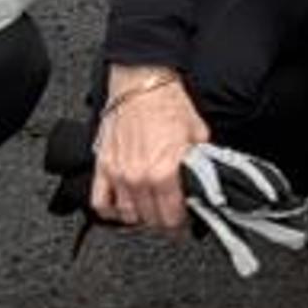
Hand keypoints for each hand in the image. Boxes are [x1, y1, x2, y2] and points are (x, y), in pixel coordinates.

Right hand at [94, 70, 209, 233]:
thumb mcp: (198, 134)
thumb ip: (201, 163)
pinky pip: (101, 203)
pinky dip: (112, 210)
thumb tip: (206, 181)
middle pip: (151, 220)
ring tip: (152, 208)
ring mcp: (118, 174)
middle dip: (164, 221)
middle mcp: (139, 177)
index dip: (182, 224)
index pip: (173, 217)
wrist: (142, 82)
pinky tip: (124, 206)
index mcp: (165, 171)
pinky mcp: (103, 167)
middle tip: (171, 215)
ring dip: (141, 217)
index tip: (185, 222)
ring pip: (128, 216)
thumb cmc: (168, 103)